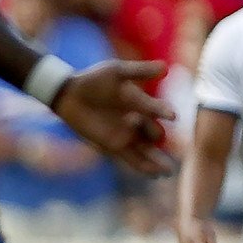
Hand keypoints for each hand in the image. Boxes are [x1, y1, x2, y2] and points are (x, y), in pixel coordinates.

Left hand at [51, 59, 176, 176]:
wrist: (70, 94)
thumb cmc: (94, 80)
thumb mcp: (116, 72)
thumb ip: (140, 71)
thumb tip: (166, 67)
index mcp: (142, 103)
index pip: (156, 109)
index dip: (164, 112)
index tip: (172, 116)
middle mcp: (139, 121)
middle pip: (155, 133)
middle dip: (155, 134)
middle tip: (142, 125)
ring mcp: (128, 135)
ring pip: (148, 150)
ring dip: (158, 160)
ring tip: (168, 170)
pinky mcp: (115, 146)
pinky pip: (133, 159)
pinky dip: (144, 167)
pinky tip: (155, 174)